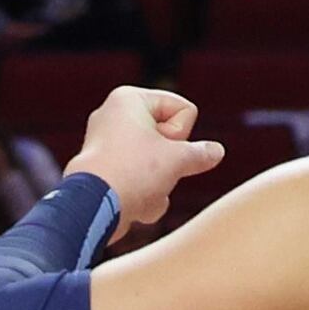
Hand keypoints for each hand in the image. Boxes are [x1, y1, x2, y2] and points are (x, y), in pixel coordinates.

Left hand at [68, 87, 218, 228]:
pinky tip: (132, 205)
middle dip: (169, 163)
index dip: (182, 135)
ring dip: (158, 185)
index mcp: (130, 99)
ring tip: (140, 190)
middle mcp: (115, 116)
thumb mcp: (178, 160)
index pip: (184, 110)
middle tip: (151, 171)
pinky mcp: (105, 172)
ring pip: (157, 165)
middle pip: (170, 139)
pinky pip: (139, 181)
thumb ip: (201, 154)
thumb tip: (215, 152)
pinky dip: (142, 196)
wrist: (92, 210)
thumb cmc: (132, 174)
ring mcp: (107, 145)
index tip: (161, 148)